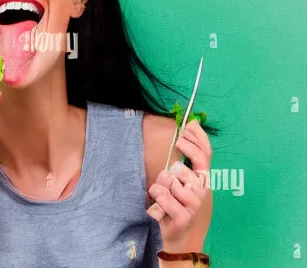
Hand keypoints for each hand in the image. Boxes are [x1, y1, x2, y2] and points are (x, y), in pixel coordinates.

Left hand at [146, 119, 211, 251]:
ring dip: (162, 183)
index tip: (187, 126)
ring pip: (173, 180)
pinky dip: (156, 196)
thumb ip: (186, 159)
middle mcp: (202, 190)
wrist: (181, 238)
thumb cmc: (179, 204)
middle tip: (173, 157)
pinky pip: (163, 196)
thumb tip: (188, 127)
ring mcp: (193, 204)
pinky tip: (158, 204)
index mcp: (203, 179)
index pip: (206, 154)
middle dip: (180, 158)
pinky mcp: (182, 217)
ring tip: (162, 193)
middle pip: (190, 165)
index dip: (198, 137)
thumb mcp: (184, 180)